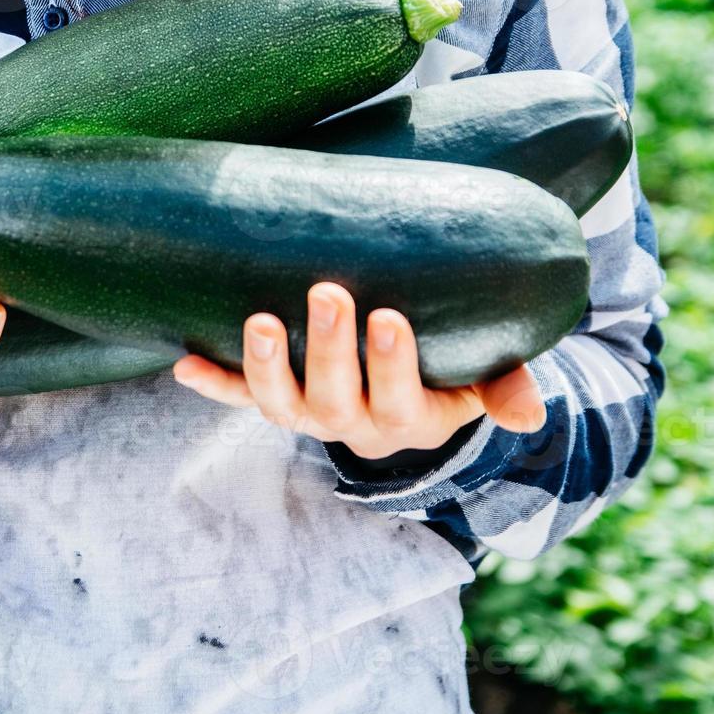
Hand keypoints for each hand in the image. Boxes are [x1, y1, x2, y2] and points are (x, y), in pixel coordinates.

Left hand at [172, 282, 545, 460]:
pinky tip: (182, 361)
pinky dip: (211, 383)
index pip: (400, 397)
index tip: (390, 319)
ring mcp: (306, 410)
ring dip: (263, 366)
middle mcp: (349, 420)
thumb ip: (505, 388)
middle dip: (329, 347)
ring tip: (258, 321)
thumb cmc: (449, 375)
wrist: (401, 406)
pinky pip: (236, 397)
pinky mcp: (273, 397)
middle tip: (328, 293)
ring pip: (279, 403)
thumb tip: (531, 411)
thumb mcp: (482, 384)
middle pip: (334, 396)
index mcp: (407, 416)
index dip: (392, 364)